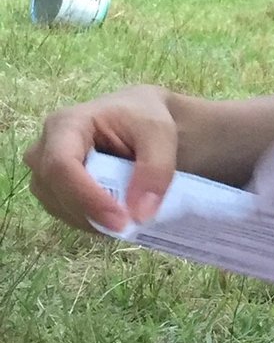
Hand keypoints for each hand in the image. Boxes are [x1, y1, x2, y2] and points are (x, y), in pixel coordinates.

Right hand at [24, 85, 178, 232]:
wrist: (137, 118)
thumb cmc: (144, 119)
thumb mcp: (160, 135)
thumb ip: (155, 171)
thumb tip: (139, 215)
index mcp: (66, 124)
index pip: (62, 165)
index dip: (87, 197)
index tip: (121, 220)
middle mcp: (45, 146)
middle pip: (55, 189)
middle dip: (92, 213)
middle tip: (130, 225)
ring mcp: (44, 169)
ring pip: (57, 205)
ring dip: (92, 220)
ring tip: (126, 217)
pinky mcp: (51, 187)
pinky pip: (63, 212)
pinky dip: (90, 220)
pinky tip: (114, 216)